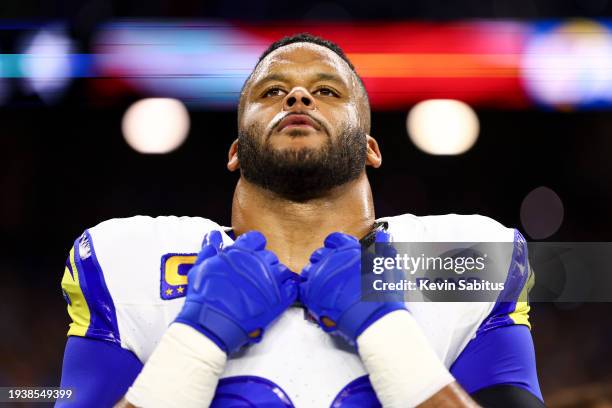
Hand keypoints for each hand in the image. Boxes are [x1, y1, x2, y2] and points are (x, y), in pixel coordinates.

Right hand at [175, 230, 297, 353]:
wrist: (212, 322)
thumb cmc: (204, 296)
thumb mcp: (201, 267)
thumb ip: (210, 249)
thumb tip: (214, 236)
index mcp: (241, 253)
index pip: (256, 239)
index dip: (253, 247)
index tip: (250, 255)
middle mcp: (258, 263)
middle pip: (269, 256)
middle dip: (262, 264)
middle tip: (253, 276)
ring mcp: (271, 281)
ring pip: (282, 270)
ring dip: (275, 277)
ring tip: (265, 288)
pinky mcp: (279, 299)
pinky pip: (292, 288)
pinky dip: (287, 290)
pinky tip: (279, 295)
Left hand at [299, 231, 405, 344]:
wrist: (372, 317)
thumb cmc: (382, 294)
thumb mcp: (388, 266)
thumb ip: (383, 248)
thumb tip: (384, 235)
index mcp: (348, 251)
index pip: (335, 239)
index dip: (335, 246)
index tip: (337, 252)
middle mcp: (331, 260)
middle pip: (319, 254)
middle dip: (325, 262)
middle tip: (332, 273)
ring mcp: (319, 276)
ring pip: (309, 270)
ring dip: (315, 276)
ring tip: (324, 287)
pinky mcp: (310, 293)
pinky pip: (301, 287)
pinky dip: (307, 290)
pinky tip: (316, 296)